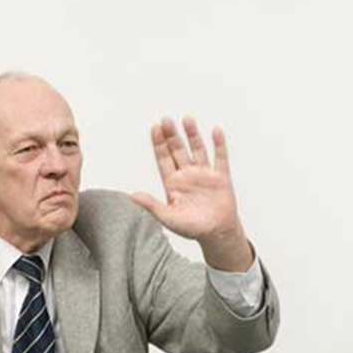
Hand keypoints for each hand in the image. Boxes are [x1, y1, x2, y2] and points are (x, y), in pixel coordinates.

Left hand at [130, 117, 253, 270]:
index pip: (163, 158)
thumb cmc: (191, 227)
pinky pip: (220, 157)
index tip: (155, 128)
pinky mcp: (221, 177)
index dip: (159, 144)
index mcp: (172, 183)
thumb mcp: (168, 217)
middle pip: (178, 150)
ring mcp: (204, 174)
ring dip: (192, 135)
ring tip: (187, 119)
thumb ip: (151, 205)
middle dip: (172, 135)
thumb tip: (132, 196)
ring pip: (197, 149)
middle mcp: (187, 175)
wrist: (216, 233)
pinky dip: (218, 144)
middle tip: (166, 119)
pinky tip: (215, 130)